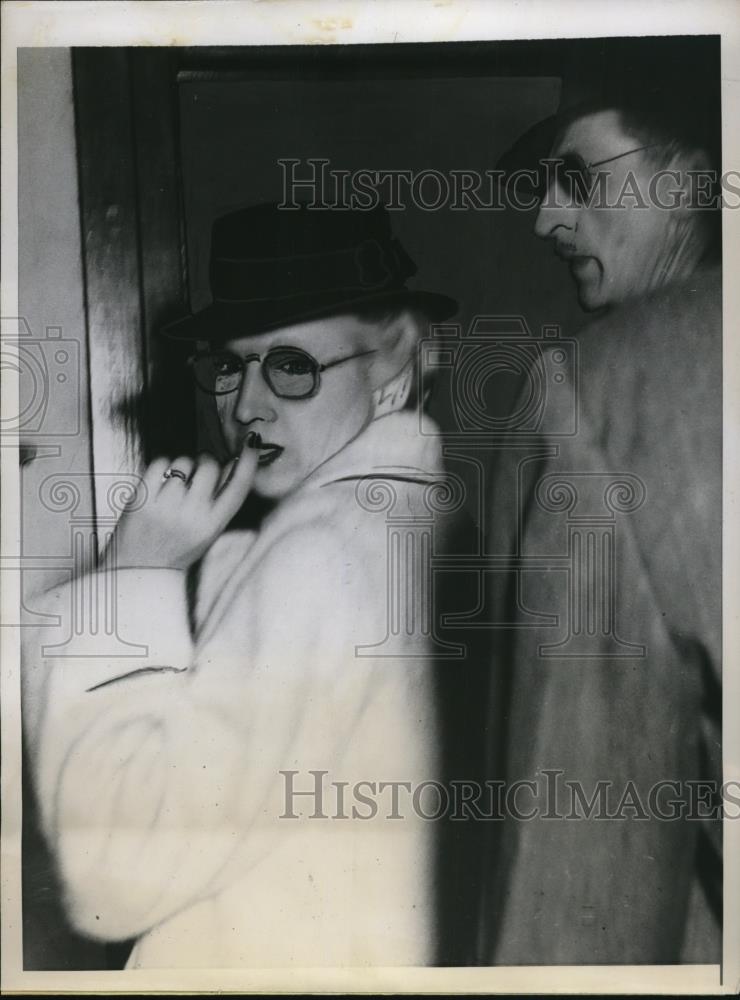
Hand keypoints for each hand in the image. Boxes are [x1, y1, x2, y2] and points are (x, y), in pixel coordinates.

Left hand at [104, 445, 257, 571]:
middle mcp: (191, 516)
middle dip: (206, 462)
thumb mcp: (208, 530)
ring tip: (175, 486)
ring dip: (182, 467)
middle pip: (209, 466)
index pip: (238, 487)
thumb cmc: (178, 547)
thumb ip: (222, 500)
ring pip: (183, 462)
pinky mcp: (141, 499)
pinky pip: (160, 462)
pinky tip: (160, 482)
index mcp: (212, 526)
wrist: (139, 569)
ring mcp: (165, 507)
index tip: (251, 440)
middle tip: (197, 474)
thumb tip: (235, 462)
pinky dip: (162, 466)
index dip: (248, 462)